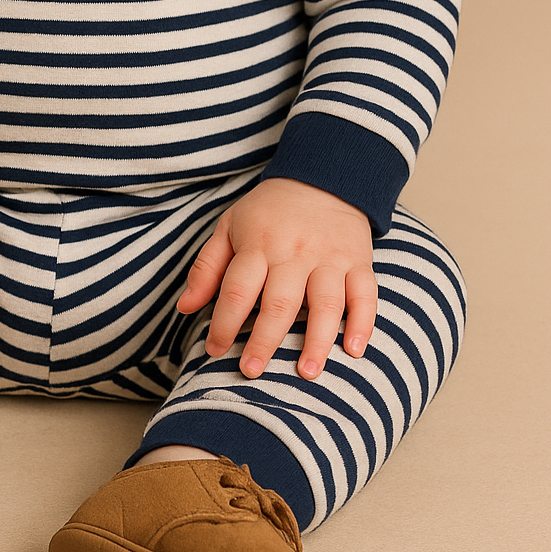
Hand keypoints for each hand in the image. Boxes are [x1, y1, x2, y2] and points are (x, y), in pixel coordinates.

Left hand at [176, 177, 376, 379]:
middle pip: (279, 302)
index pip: (237, 290)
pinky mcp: (359, 262)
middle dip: (264, 340)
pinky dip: (363, 323)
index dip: (224, 323)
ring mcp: (329, 258)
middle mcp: (294, 253)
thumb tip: (185, 308)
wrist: (322, 177)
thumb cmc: (269, 210)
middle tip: (252, 371)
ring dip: (318, 341)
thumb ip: (207, 268)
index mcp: (258, 245)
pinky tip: (354, 351)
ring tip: (307, 373)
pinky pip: (365, 294)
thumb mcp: (229, 226)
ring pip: (326, 303)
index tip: (215, 350)